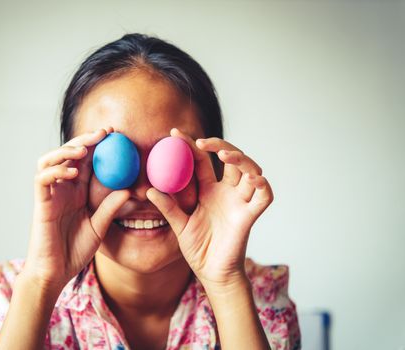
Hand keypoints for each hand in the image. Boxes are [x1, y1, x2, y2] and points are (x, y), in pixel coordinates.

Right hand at [24, 127, 129, 289]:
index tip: (116, 135)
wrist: (56, 272)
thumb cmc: (75, 250)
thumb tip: (129, 190)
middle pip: (69, 154)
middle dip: (84, 140)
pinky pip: (42, 179)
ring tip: (84, 150)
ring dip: (66, 151)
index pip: (87, 162)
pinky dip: (55, 170)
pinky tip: (71, 171)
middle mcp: (63, 188)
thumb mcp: (99, 227)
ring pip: (50, 160)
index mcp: (77, 191)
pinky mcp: (41, 203)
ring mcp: (50, 194)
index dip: (98, 146)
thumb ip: (110, 208)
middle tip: (103, 133)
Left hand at [147, 128, 272, 289]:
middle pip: (231, 159)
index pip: (202, 160)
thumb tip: (149, 189)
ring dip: (241, 159)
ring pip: (250, 171)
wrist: (212, 273)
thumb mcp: (179, 225)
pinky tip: (252, 179)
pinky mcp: (249, 216)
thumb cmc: (198, 249)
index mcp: (208, 190)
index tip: (175, 133)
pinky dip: (262, 185)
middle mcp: (226, 192)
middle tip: (201, 142)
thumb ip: (168, 207)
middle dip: (220, 145)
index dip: (191, 145)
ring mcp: (239, 202)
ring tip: (225, 156)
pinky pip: (263, 197)